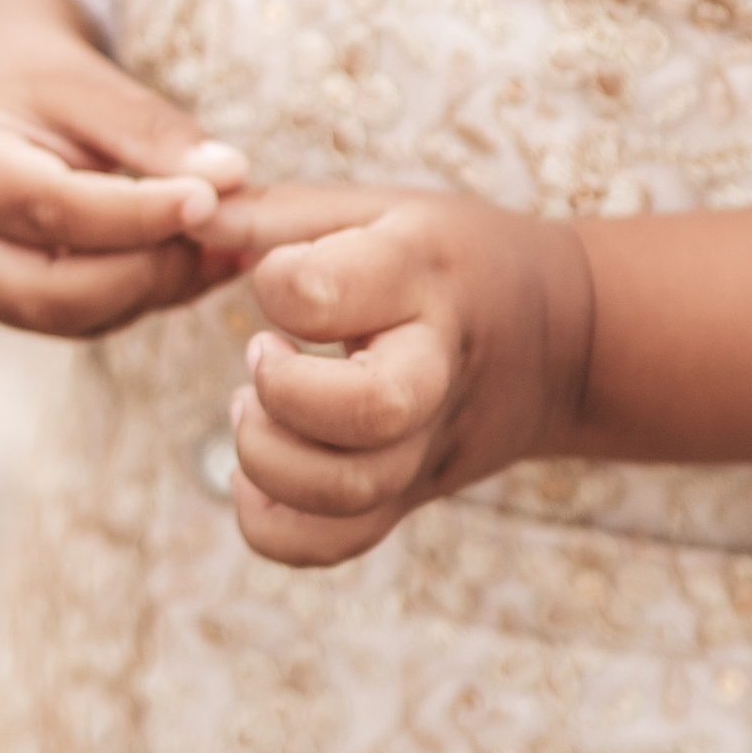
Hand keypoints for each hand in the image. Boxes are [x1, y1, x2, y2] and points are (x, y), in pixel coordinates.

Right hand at [0, 0, 250, 337]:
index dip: (138, 216)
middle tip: (220, 235)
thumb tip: (230, 178)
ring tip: (219, 248)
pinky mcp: (1, 300)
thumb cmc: (29, 73)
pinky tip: (190, 261)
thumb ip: (150, 130)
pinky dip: (138, 297)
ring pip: (68, 318)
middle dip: (146, 273)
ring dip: (152, 291)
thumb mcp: (85, 79)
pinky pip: (76, 318)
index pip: (53, 209)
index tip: (211, 200)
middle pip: (51, 294)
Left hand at [221, 184, 591, 567]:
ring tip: (251, 410)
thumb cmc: (450, 258)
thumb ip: (277, 213)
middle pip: (366, 411)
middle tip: (262, 356)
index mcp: (422, 276)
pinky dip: (274, 524)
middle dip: (283, 391)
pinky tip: (256, 474)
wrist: (566, 340)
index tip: (281, 275)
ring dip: (269, 458)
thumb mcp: (380, 209)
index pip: (323, 292)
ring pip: (346, 493)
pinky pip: (336, 543)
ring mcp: (429, 445)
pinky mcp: (413, 494)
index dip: (276, 284)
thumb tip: (185, 211)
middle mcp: (435, 367)